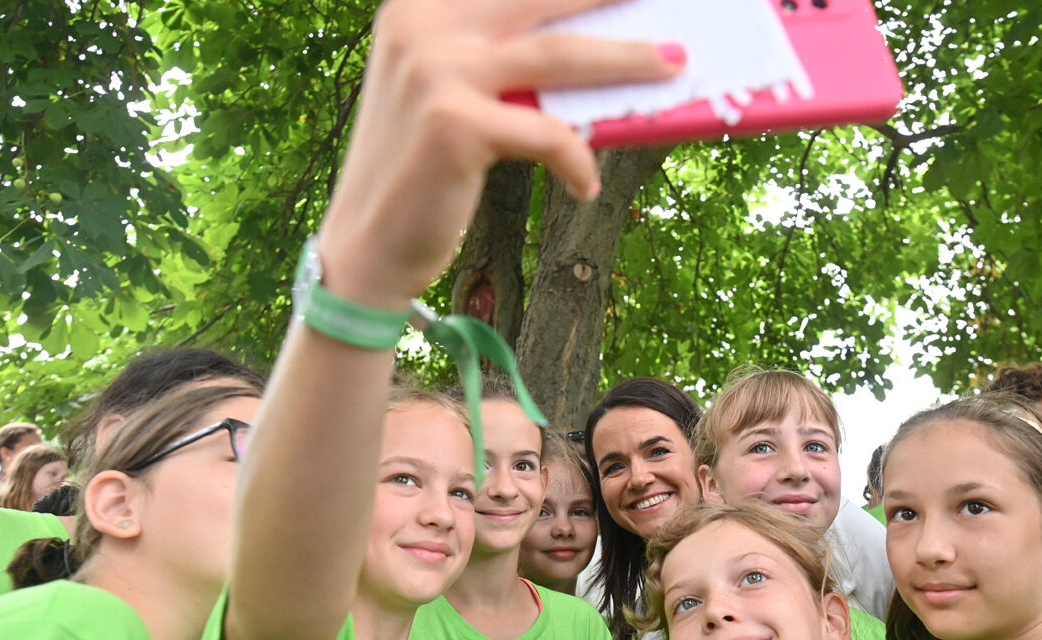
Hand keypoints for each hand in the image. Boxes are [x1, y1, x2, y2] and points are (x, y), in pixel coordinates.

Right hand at [317, 0, 683, 307]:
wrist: (366, 248)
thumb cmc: (422, 174)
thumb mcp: (452, 97)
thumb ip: (501, 63)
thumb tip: (595, 47)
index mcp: (418, 8)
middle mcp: (420, 25)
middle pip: (544, 0)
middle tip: (672, 4)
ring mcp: (433, 69)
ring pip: (559, 56)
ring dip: (628, 59)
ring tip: (675, 64)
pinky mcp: (454, 122)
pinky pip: (547, 134)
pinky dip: (576, 161)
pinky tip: (584, 186)